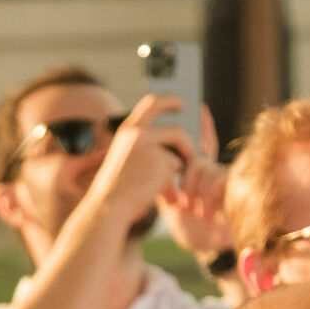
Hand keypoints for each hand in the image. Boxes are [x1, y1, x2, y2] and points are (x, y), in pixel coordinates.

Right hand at [84, 93, 193, 233]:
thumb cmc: (116, 189)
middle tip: (201, 144)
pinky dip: (175, 180)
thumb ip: (143, 148)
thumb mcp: (124, 159)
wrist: (108, 207)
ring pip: (180, 150)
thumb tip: (174, 145)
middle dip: (191, 135)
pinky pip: (178, 167)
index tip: (180, 103)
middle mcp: (138, 134)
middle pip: (176, 128)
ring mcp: (150, 147)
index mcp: (127, 130)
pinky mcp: (162, 162)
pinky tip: (169, 193)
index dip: (169, 101)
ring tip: (182, 175)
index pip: (151, 103)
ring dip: (185, 160)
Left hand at [159, 106, 231, 258]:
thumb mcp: (170, 200)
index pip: (203, 144)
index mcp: (201, 173)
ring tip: (194, 210)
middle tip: (183, 201)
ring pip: (203, 166)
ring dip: (195, 189)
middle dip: (186, 177)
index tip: (200, 106)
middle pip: (197, 157)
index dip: (204, 126)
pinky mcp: (235, 187)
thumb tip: (148, 158)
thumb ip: (162, 179)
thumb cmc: (189, 227)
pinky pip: (217, 177)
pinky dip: (207, 195)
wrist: (205, 247)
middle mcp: (216, 171)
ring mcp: (226, 178)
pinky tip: (205, 211)